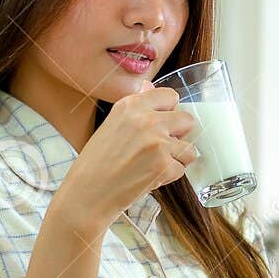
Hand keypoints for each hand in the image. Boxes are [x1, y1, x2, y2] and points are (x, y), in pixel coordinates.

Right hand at [52, 82, 195, 231]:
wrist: (88, 192)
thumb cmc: (98, 161)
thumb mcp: (112, 124)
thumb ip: (136, 106)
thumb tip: (149, 85)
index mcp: (131, 105)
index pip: (170, 96)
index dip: (169, 112)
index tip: (162, 123)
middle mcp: (146, 120)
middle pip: (187, 120)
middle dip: (180, 135)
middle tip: (161, 147)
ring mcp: (157, 142)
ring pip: (190, 148)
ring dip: (177, 158)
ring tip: (155, 164)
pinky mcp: (163, 166)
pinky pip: (181, 169)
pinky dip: (169, 176)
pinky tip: (149, 176)